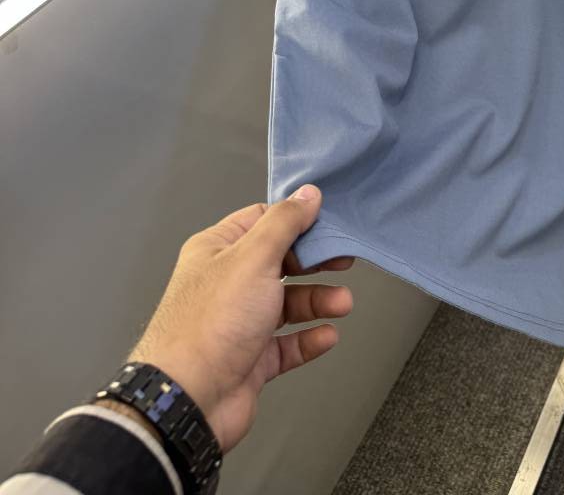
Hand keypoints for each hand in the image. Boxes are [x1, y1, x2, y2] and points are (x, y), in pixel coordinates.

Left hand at [126, 184, 353, 453]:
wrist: (189, 399)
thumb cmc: (212, 321)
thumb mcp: (254, 257)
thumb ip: (285, 223)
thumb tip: (308, 193)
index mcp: (218, 250)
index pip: (261, 221)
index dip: (295, 219)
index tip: (328, 221)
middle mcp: (227, 283)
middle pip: (279, 262)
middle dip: (313, 262)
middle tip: (344, 260)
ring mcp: (238, 323)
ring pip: (286, 304)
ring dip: (317, 301)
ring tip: (342, 304)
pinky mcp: (249, 360)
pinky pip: (286, 344)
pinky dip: (308, 338)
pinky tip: (327, 334)